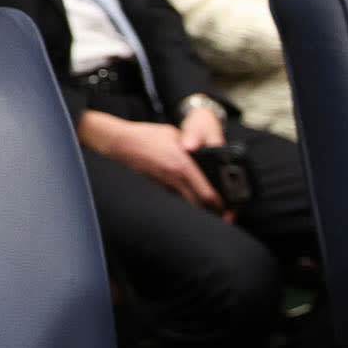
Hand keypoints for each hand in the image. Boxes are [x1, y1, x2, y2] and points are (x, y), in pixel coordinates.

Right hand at [79, 111, 226, 214]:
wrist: (119, 143)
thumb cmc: (144, 136)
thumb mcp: (172, 133)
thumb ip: (189, 144)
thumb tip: (200, 151)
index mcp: (183, 165)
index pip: (208, 192)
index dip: (221, 203)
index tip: (228, 206)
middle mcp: (175, 178)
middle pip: (200, 204)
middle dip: (213, 211)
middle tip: (222, 214)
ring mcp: (165, 185)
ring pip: (187, 204)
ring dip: (198, 208)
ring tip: (208, 210)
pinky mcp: (156, 187)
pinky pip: (174, 198)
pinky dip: (183, 201)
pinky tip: (187, 200)